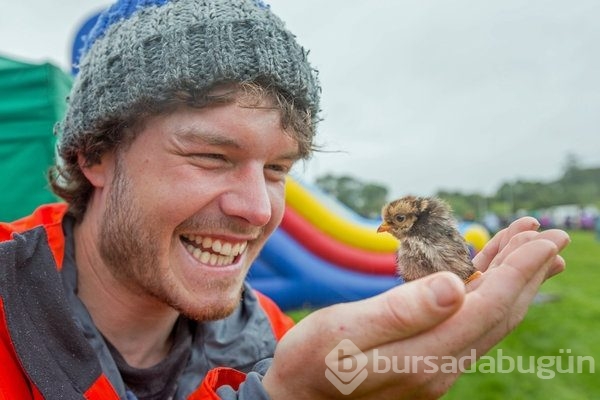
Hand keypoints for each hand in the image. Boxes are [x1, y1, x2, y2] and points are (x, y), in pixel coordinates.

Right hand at [262, 217, 569, 398]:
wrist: (299, 399)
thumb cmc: (312, 361)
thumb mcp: (346, 332)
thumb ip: (400, 311)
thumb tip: (454, 286)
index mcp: (424, 356)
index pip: (487, 306)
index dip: (519, 269)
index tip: (543, 236)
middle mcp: (441, 365)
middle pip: (499, 312)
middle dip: (528, 271)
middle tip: (552, 235)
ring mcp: (437, 365)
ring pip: (489, 317)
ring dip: (513, 281)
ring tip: (534, 249)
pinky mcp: (427, 359)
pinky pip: (469, 322)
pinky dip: (486, 293)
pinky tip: (489, 276)